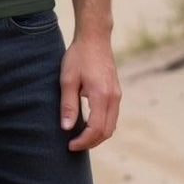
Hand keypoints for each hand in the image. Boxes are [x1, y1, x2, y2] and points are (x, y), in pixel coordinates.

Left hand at [59, 35, 120, 150]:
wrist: (95, 38)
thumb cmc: (79, 56)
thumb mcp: (68, 79)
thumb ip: (68, 105)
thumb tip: (66, 128)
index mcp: (102, 96)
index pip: (96, 129)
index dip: (83, 141)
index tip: (69, 145)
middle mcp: (114, 98)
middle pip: (107, 131)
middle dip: (91, 142)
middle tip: (74, 145)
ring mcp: (117, 95)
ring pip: (112, 125)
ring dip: (98, 136)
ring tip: (80, 137)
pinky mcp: (116, 92)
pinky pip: (113, 116)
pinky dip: (103, 126)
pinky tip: (89, 125)